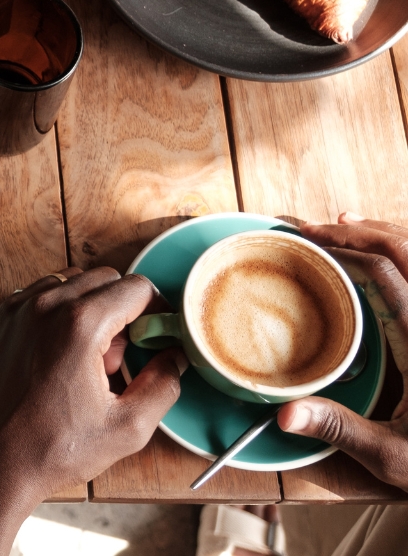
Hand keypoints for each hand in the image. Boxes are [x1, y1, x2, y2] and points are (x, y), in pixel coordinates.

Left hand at [0, 268, 184, 555]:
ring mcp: (11, 310)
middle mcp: (41, 306)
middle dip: (120, 310)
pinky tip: (52, 357)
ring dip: (85, 309)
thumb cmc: (55, 449)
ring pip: (66, 283)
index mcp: (79, 325)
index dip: (155, 309)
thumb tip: (173, 355)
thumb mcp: (129, 427)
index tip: (155, 334)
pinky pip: (32, 298)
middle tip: (116, 357)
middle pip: (102, 279)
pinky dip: (50, 316)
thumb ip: (163, 384)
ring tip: (82, 360)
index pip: (136, 287)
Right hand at [277, 213, 407, 487]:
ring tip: (346, 229)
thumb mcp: (393, 454)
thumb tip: (285, 413)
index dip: (347, 244)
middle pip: (406, 249)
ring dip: (384, 237)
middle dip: (361, 230)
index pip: (387, 269)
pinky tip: (379, 266)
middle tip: (318, 228)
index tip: (311, 239)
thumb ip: (341, 429)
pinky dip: (400, 260)